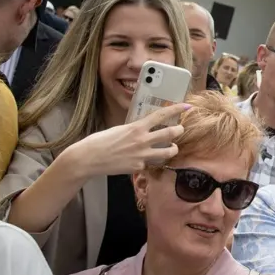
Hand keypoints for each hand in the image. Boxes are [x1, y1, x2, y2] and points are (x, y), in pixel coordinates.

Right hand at [66, 104, 187, 178]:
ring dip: (173, 149)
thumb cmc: (100, 142)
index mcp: (136, 127)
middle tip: (180, 129)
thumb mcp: (119, 129)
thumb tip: (144, 129)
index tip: (187, 106)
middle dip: (179, 130)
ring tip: (172, 148)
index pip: (161, 115)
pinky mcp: (138, 167)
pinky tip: (144, 160)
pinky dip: (149, 161)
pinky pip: (150, 163)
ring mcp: (142, 155)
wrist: (88, 158)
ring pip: (168, 152)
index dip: (176, 110)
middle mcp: (142, 140)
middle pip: (170, 134)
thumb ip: (134, 129)